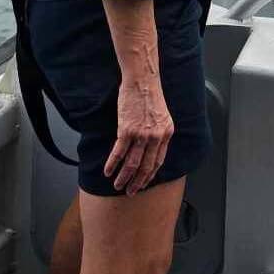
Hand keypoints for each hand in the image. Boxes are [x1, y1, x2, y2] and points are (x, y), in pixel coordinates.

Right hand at [104, 74, 173, 194]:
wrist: (143, 81)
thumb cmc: (150, 95)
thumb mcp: (161, 116)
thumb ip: (157, 132)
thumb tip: (149, 147)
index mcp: (166, 133)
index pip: (158, 161)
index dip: (150, 175)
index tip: (144, 183)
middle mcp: (156, 137)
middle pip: (146, 166)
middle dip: (137, 182)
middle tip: (130, 192)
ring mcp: (142, 134)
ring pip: (132, 163)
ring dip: (124, 177)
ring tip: (117, 185)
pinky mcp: (127, 130)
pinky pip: (119, 152)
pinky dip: (112, 164)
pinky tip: (107, 171)